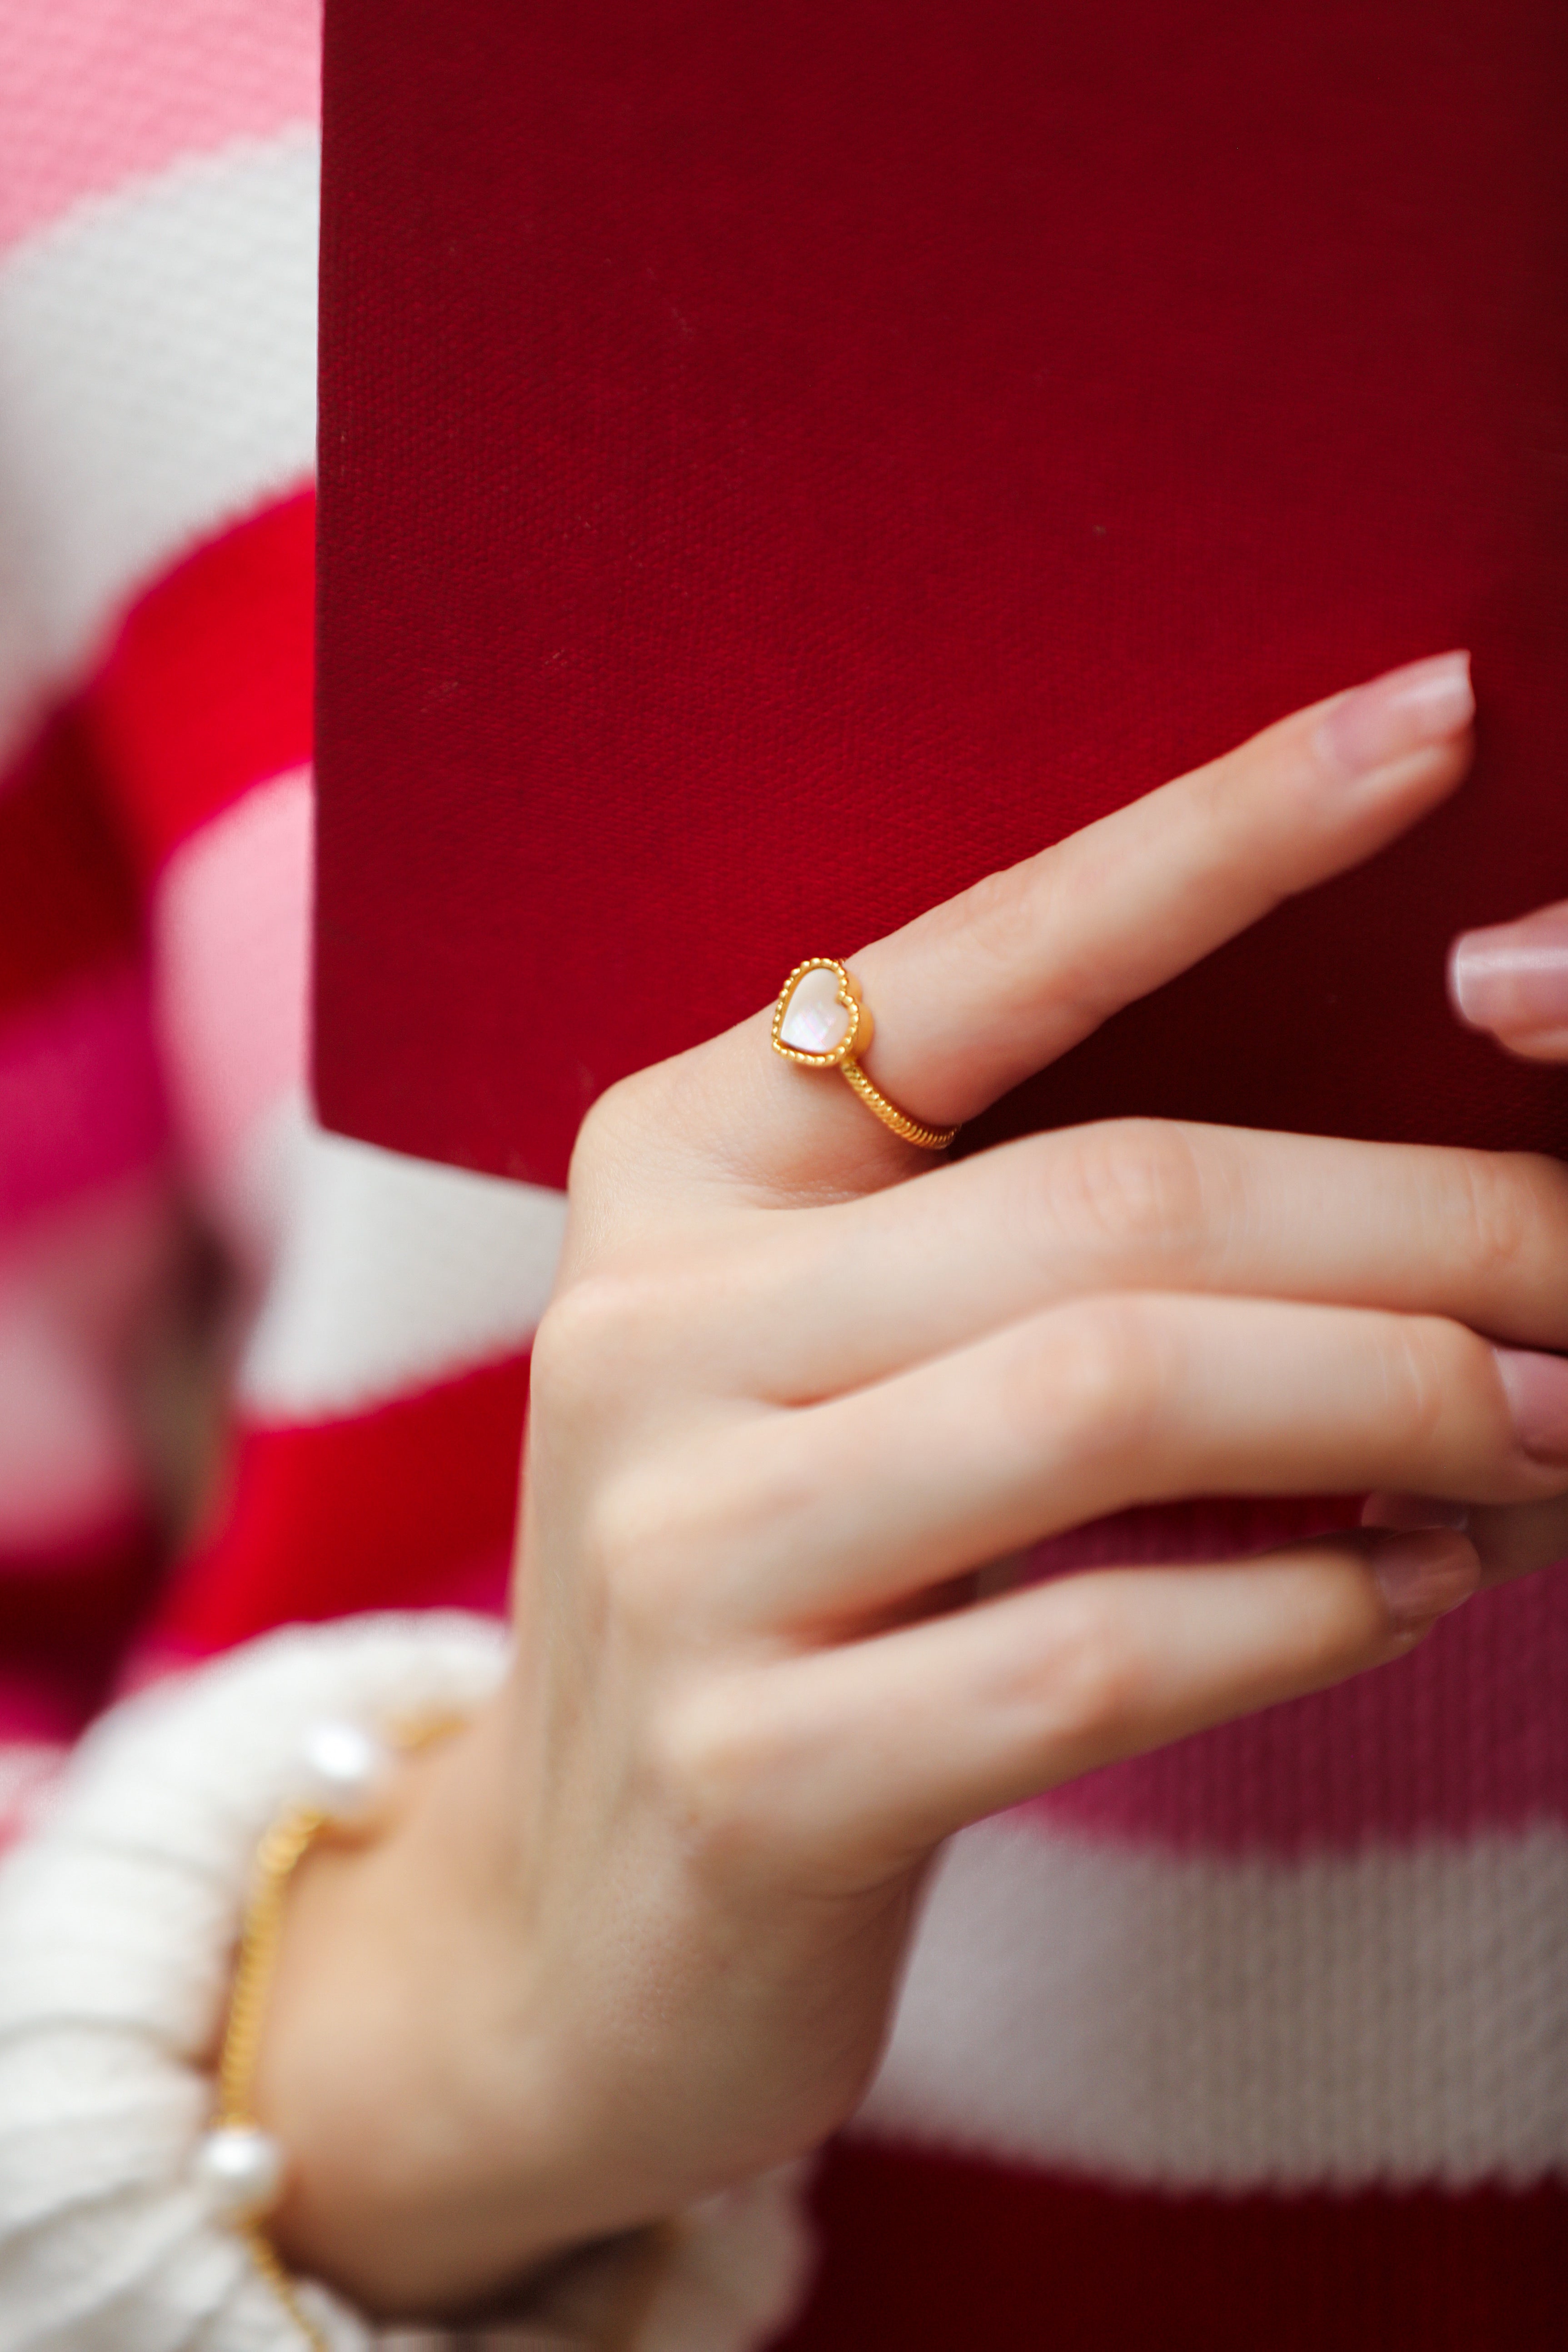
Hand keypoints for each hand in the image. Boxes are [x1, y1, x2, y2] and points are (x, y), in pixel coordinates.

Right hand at [257, 651, 1567, 2314]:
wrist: (578, 1927)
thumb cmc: (773, 1589)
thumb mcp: (850, 1363)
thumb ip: (1042, 1258)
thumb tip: (1416, 1201)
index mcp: (674, 1166)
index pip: (983, 963)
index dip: (1218, 835)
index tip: (1433, 718)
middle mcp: (645, 1327)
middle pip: (1108, 1207)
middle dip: (1417, 1226)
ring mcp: (676, 1551)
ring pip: (1110, 1400)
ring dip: (1394, 1406)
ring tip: (1542, 1430)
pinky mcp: (746, 1777)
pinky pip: (1091, 1653)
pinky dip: (1304, 1606)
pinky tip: (1411, 1586)